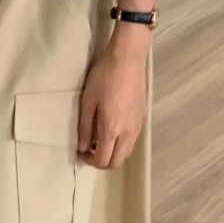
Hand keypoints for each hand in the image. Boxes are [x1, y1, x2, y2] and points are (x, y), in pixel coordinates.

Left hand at [76, 48, 147, 170]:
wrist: (127, 60)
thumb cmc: (104, 77)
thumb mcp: (88, 101)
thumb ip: (85, 127)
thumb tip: (82, 147)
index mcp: (112, 128)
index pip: (103, 159)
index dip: (90, 161)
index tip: (81, 152)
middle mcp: (128, 132)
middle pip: (117, 162)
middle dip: (102, 162)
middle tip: (89, 150)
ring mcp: (137, 126)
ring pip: (126, 153)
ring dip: (113, 154)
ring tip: (99, 140)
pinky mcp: (142, 118)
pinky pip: (132, 141)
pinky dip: (121, 144)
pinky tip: (112, 129)